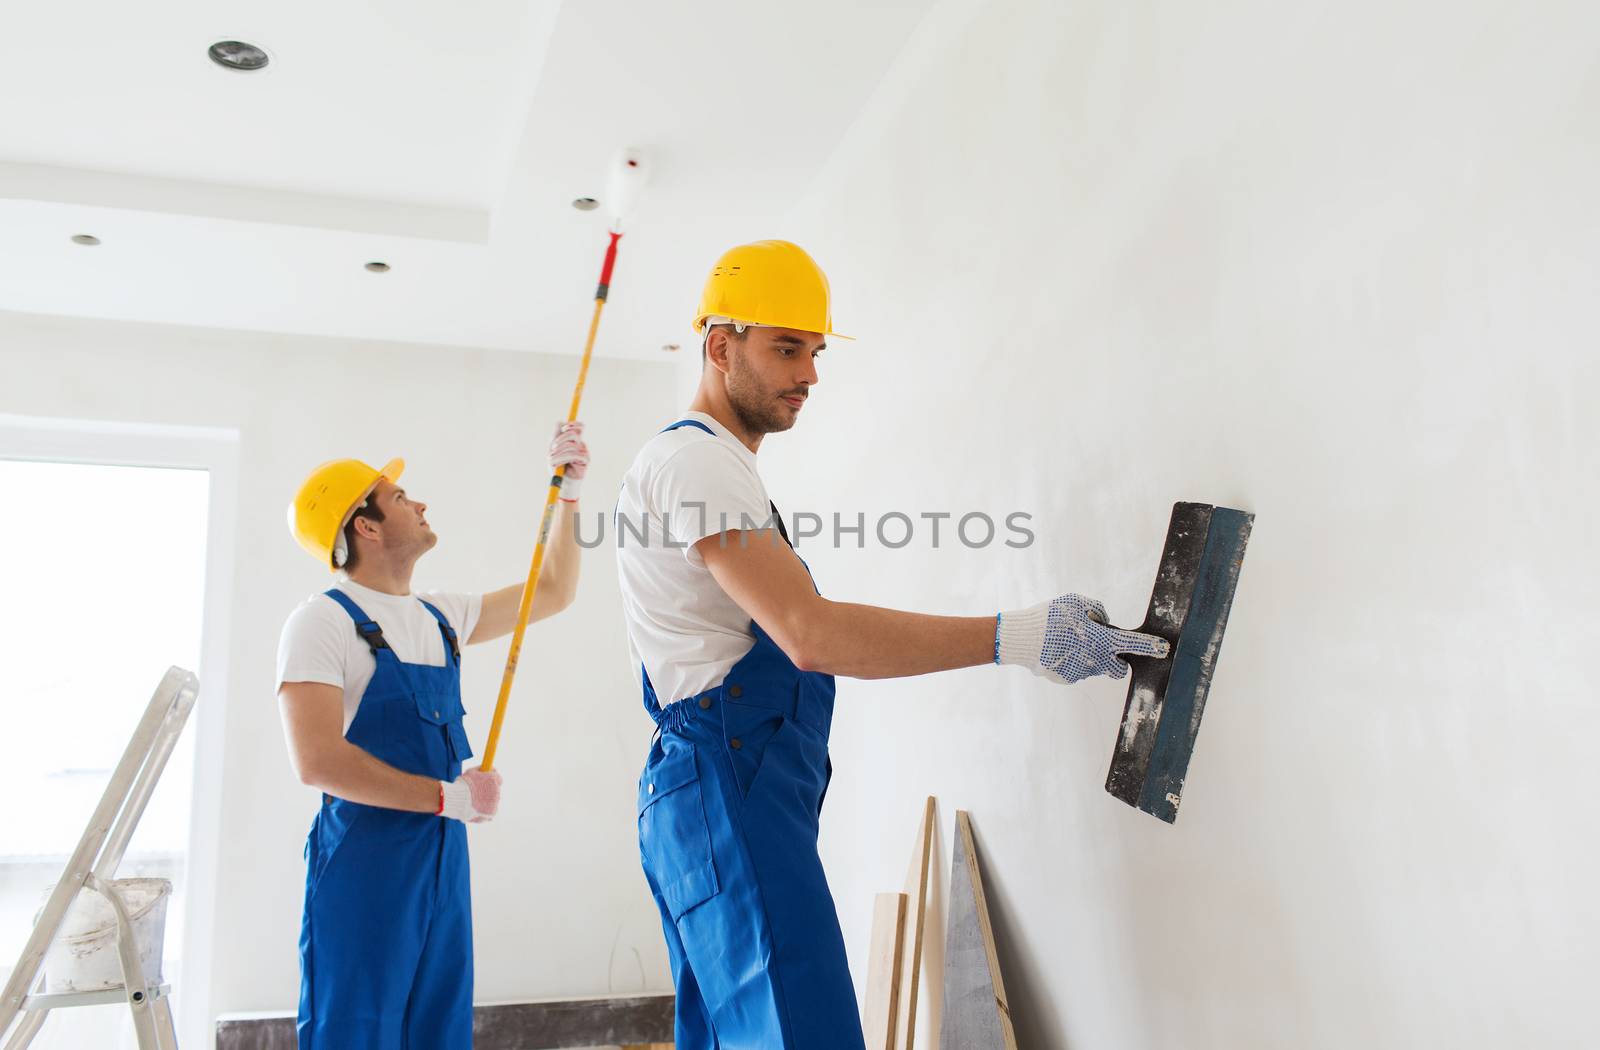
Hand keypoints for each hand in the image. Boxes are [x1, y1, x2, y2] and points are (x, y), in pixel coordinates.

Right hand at [439, 766, 501, 822]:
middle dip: (488, 792)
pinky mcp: (491, 813)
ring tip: (472, 802)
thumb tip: (489, 768)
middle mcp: (497, 791)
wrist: (456, 800)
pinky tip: (476, 809)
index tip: (487, 782)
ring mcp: (495, 803)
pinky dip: (484, 811)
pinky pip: (490, 811)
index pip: (499, 779)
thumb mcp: (471, 772)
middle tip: (476, 794)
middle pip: (495, 791)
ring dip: (485, 801)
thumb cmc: (462, 785)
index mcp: (494, 779)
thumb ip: (481, 769)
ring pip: (492, 802)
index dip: (492, 781)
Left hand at [550, 421, 589, 501]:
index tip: (563, 429)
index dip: (571, 425)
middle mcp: (580, 444)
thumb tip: (559, 423)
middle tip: (551, 449)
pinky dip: (562, 459)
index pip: (578, 427)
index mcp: (574, 440)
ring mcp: (584, 451)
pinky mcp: (585, 459)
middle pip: (572, 433)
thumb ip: (556, 436)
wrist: (562, 482)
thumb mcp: (553, 450)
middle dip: (559, 440)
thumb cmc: (557, 466)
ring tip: (551, 460)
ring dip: (558, 453)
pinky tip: (557, 464)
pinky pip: (574, 455)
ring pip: (571, 445)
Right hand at [995, 594, 1170, 684]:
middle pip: (1118, 667)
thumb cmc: (1051, 617)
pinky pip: (1076, 670)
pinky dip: (1071, 661)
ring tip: (1067, 642)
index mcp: (1102, 640)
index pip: (1134, 644)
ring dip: (1088, 657)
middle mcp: (1096, 660)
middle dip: (1116, 660)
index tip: (1163, 649)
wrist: (1023, 639)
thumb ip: (1096, 610)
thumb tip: (1102, 621)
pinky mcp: (1067, 679)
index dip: (1151, 647)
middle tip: (1100, 646)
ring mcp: (1081, 673)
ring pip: (1094, 667)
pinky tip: (1057, 650)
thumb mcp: (1076, 602)